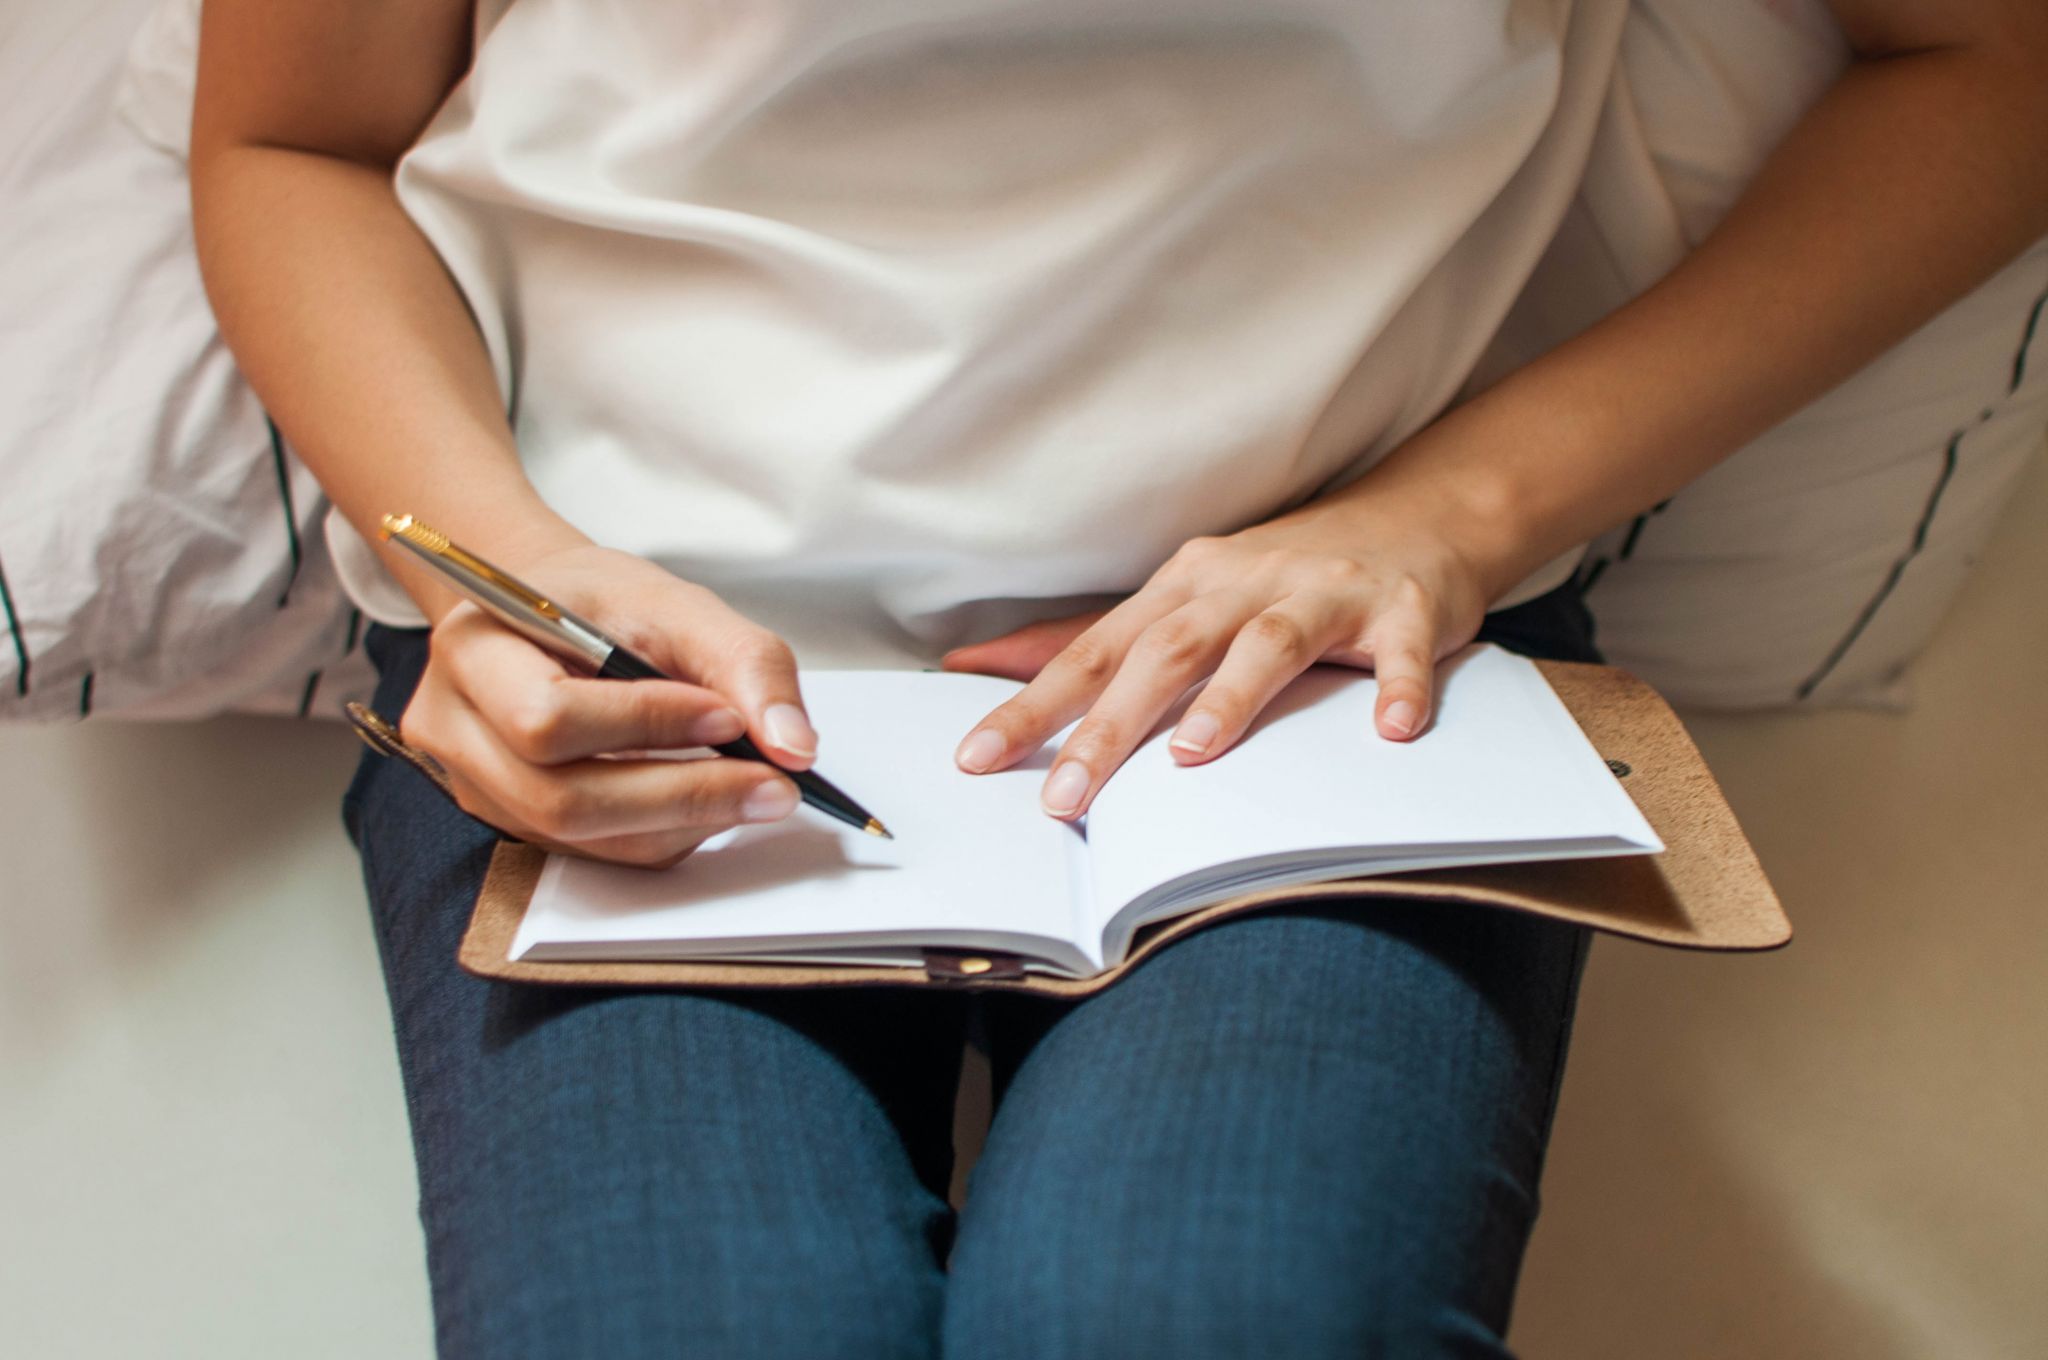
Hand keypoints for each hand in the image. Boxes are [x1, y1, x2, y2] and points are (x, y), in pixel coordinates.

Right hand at [398, 544, 821, 866]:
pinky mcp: (510, 820)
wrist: (552, 614)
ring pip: (582, 839)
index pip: (546, 717)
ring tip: (753, 789)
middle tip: (773, 784)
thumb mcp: (677, 602)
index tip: (729, 717)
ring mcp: (474, 785)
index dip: (644, 726)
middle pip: (559, 800)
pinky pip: (594, 852)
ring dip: (682, 823)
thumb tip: (793, 747)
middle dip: (680, 796)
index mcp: (475, 649)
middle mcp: (454, 727)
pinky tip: (708, 799)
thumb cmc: (602, 603)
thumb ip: (745, 663)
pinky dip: (664, 833)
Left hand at [941, 502, 1492, 819]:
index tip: (976, 759)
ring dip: (1231, 698)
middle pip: (1168, 651)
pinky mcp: (1404, 610)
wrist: (1418, 516)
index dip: (1032, 704)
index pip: (1094, 651)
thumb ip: (1089, 638)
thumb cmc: (1282, 573)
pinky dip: (1397, 687)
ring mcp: (1327, 592)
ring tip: (1192, 754)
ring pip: (1269, 643)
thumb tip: (974, 663)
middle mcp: (1246, 583)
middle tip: (1066, 797)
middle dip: (1110, 726)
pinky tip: (1392, 729)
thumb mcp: (1182, 593)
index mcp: (1184, 586)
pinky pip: (1401, 652)